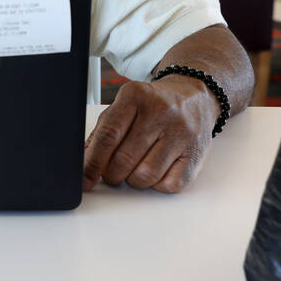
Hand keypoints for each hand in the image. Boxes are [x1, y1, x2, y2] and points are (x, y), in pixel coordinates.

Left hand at [82, 76, 218, 193]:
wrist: (195, 96)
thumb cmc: (154, 105)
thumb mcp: (124, 106)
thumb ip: (102, 132)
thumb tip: (83, 162)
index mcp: (135, 96)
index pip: (108, 135)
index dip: (92, 162)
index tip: (84, 179)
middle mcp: (160, 111)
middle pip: (124, 159)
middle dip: (112, 174)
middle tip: (112, 172)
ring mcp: (181, 132)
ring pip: (146, 175)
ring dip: (134, 180)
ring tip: (135, 168)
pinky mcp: (196, 154)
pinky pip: (169, 185)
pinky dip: (157, 185)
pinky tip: (157, 170)